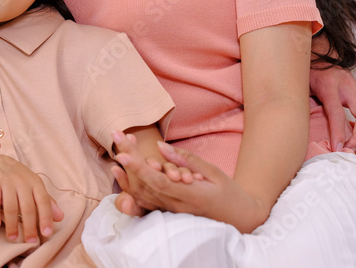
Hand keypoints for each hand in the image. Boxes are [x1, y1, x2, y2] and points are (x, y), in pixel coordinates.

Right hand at [0, 154, 64, 242]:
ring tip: (13, 237)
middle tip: (30, 241)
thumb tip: (60, 217)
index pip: (43, 201)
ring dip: (12, 224)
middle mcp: (22, 180)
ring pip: (11, 205)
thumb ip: (46, 202)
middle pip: (27, 206)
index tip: (46, 233)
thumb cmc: (18, 178)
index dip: (46, 217)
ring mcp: (6, 180)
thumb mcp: (33, 187)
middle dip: (30, 226)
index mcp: (35, 182)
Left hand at [111, 135, 267, 232]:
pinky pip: (146, 199)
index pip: (158, 182)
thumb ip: (187, 160)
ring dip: (127, 171)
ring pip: (142, 193)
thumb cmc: (229, 192)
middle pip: (145, 185)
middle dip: (128, 160)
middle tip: (116, 136)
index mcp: (191, 195)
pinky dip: (131, 184)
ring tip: (118, 146)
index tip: (123, 153)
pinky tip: (122, 169)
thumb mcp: (213, 172)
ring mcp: (171, 211)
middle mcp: (177, 206)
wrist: (239, 218)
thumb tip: (160, 147)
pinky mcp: (169, 210)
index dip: (138, 168)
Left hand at [308, 64, 355, 153]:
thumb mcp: (302, 87)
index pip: (336, 112)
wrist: (321, 57)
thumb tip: (305, 129)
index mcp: (328, 84)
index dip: (337, 132)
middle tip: (351, 151)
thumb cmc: (310, 74)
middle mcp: (347, 86)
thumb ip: (306, 105)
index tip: (337, 149)